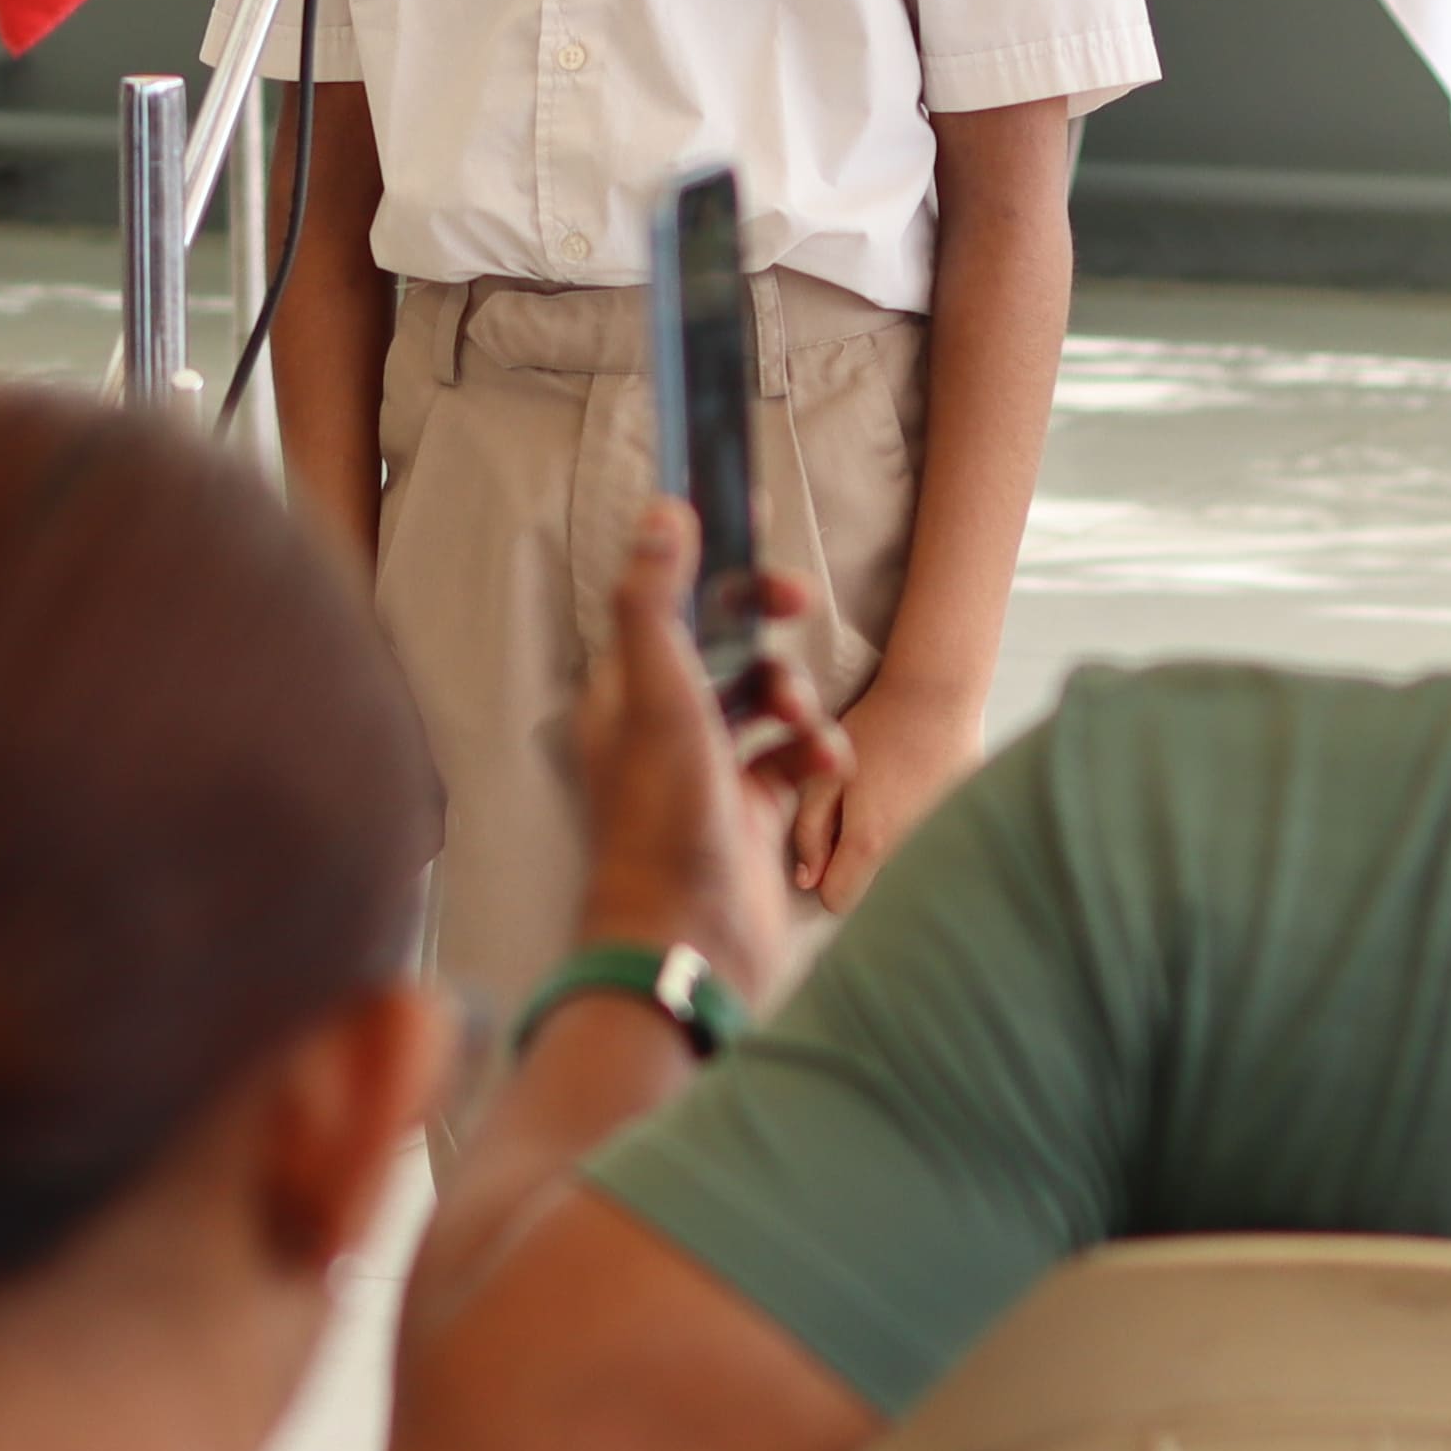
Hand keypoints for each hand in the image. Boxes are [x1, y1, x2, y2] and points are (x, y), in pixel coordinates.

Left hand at [563, 497, 842, 1005]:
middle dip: (766, 624)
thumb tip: (664, 513)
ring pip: (767, 700)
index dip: (709, 563)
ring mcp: (710, 769)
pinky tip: (826, 764)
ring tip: (804, 723)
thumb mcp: (658, 696)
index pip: (668, 605)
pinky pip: (794, 756)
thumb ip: (655, 602)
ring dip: (797, 697)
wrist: (692, 937)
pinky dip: (816, 750)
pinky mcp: (751, 808)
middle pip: (724, 645)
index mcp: (624, 694)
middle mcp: (662, 726)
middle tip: (800, 601)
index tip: (754, 526)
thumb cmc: (663, 820)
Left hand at [792, 673, 984, 912]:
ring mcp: (945, 840)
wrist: (939, 693)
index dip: (826, 879)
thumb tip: (807, 881)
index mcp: (870, 843)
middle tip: (862, 809)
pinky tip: (920, 788)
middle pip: (876, 886)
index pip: (839, 901)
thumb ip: (809, 832)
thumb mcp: (824, 775)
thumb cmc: (874, 728)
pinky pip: (936, 844)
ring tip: (894, 793)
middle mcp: (912, 853)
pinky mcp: (967, 823)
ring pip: (907, 866)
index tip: (829, 846)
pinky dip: (924, 826)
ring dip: (894, 844)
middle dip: (861, 862)